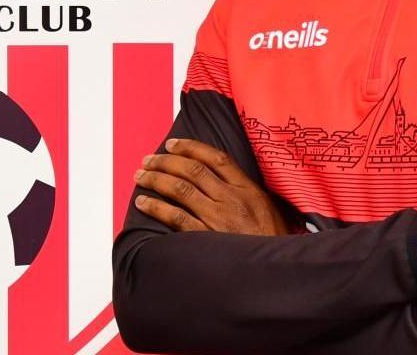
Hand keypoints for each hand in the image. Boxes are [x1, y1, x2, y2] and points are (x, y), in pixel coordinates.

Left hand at [132, 138, 291, 235]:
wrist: (275, 273)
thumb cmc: (274, 244)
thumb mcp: (273, 211)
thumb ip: (252, 195)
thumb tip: (229, 182)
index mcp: (249, 190)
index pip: (216, 159)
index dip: (191, 147)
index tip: (173, 144)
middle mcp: (232, 200)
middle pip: (193, 170)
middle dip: (166, 161)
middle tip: (149, 159)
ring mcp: (218, 219)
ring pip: (181, 190)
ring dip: (156, 179)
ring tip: (140, 176)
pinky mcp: (206, 239)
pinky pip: (176, 218)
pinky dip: (156, 208)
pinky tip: (143, 203)